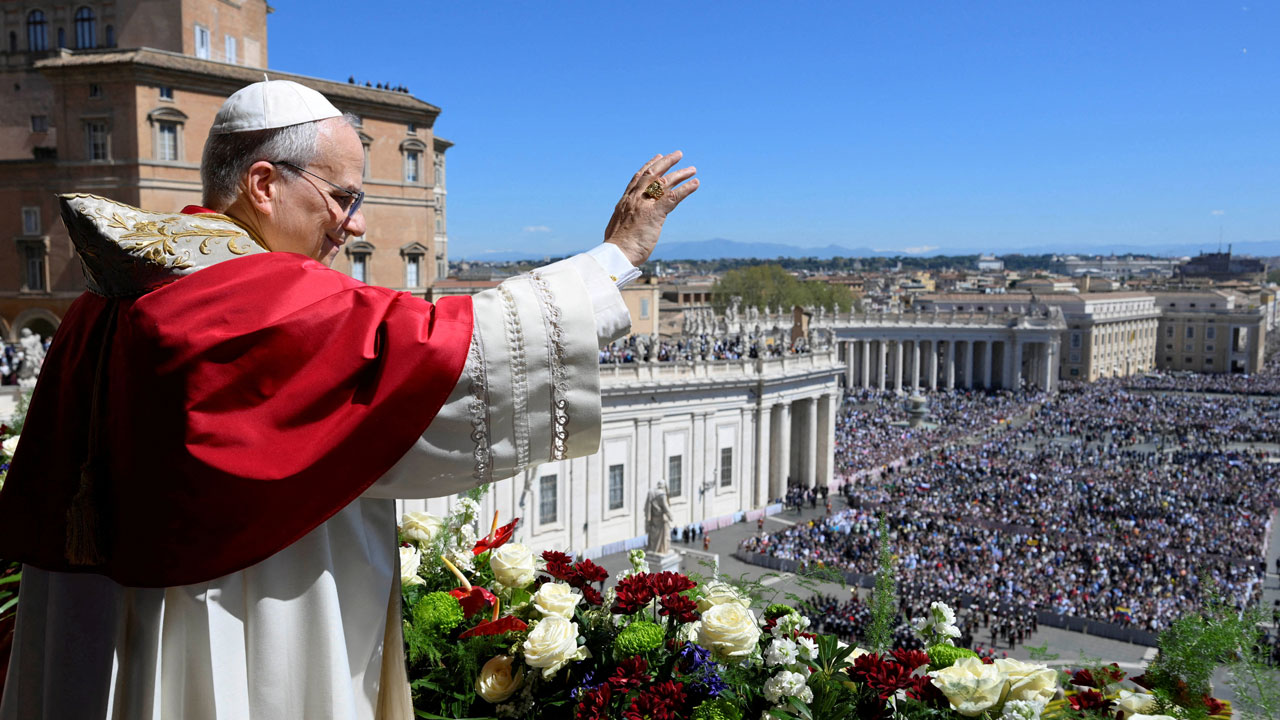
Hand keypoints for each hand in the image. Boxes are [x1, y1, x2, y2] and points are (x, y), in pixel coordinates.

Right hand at [604, 151, 698, 265]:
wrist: (616, 254)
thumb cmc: (616, 247)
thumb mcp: (616, 227)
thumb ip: (623, 221)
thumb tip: (623, 226)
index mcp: (625, 201)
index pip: (638, 178)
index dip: (649, 166)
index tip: (657, 157)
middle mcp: (634, 198)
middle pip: (652, 174)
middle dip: (666, 162)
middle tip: (678, 155)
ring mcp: (644, 205)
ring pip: (664, 183)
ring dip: (680, 174)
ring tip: (692, 169)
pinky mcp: (655, 214)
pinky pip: (673, 197)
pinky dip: (686, 188)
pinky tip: (695, 183)